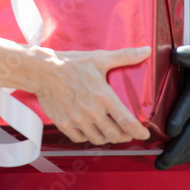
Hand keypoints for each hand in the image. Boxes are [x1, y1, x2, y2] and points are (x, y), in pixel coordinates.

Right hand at [35, 46, 151, 145]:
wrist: (43, 70)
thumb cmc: (71, 64)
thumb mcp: (99, 58)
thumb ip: (125, 56)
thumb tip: (145, 51)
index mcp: (103, 96)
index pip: (127, 122)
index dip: (139, 131)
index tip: (143, 133)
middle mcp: (91, 111)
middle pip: (114, 135)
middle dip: (124, 136)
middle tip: (126, 132)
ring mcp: (77, 119)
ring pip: (98, 139)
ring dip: (106, 138)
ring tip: (109, 131)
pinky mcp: (64, 123)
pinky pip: (80, 139)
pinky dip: (87, 137)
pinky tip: (90, 129)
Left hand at [155, 45, 189, 169]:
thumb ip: (188, 55)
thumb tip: (174, 54)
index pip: (189, 106)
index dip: (181, 118)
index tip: (171, 129)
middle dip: (176, 148)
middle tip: (160, 160)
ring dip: (178, 156)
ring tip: (160, 165)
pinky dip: (185, 156)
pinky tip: (172, 162)